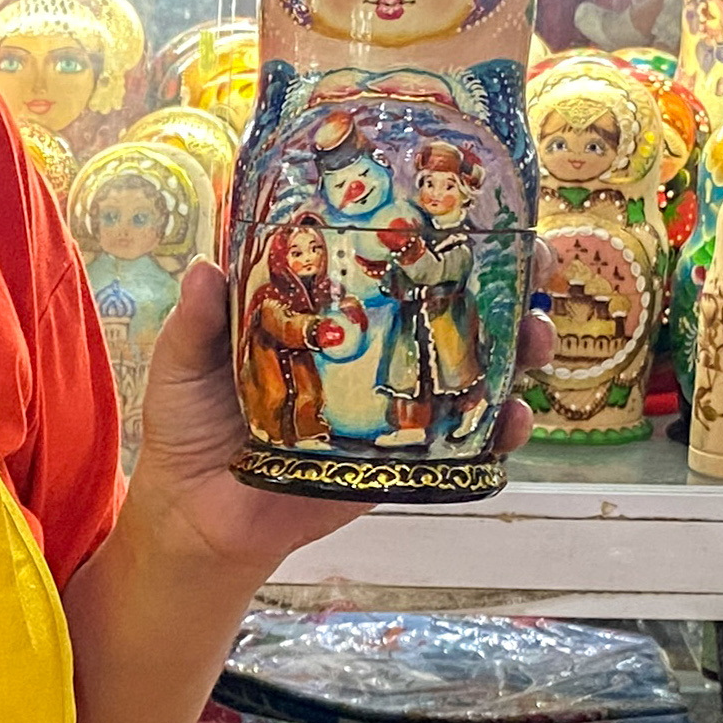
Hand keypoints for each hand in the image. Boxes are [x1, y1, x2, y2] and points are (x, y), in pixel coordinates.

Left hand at [125, 237, 559, 578]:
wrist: (194, 516)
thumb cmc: (189, 428)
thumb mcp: (186, 364)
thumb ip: (198, 322)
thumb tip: (204, 270)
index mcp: (330, 314)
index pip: (395, 261)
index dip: (444, 234)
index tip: (482, 207)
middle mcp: (372, 352)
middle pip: (457, 309)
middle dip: (511, 285)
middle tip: (537, 267)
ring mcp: (392, 407)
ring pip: (475, 371)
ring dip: (520, 352)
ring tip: (536, 342)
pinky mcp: (398, 462)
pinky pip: (461, 445)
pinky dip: (497, 432)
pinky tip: (513, 419)